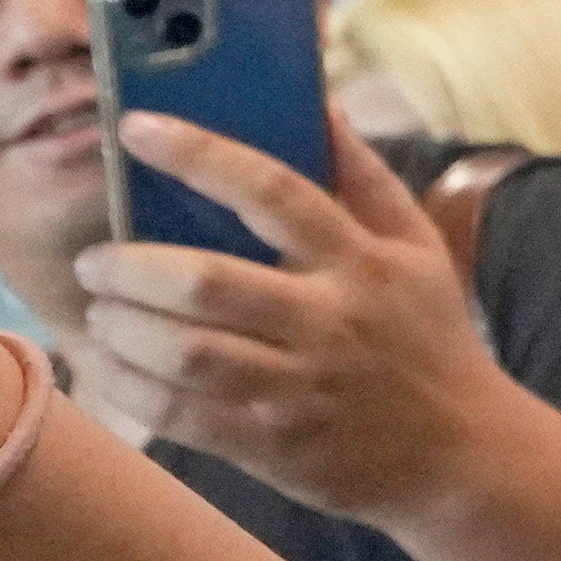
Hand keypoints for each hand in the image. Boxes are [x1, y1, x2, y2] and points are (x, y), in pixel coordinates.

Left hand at [71, 109, 518, 522]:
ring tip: (99, 315)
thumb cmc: (431, 339)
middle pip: (206, 283)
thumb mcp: (418, 250)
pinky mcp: (274, 445)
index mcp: (361, 261)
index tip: (137, 129)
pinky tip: (109, 367)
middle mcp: (329, 321)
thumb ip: (365, 178)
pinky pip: (180, 415)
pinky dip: (128, 388)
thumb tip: (319, 107)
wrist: (464, 453)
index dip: (199, 155)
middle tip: (96, 262)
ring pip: (184, 353)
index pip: (272, 191)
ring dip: (121, 329)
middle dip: (130, 267)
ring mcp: (299, 388)